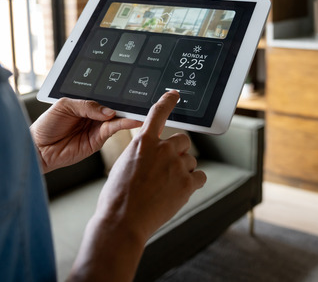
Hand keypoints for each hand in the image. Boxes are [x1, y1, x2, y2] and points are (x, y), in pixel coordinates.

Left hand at [30, 98, 140, 172]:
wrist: (38, 148)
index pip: (104, 97)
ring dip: (128, 115)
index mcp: (85, 104)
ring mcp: (97, 128)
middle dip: (126, 104)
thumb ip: (86, 105)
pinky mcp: (97, 141)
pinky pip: (113, 130)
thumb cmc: (46, 125)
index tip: (129, 90)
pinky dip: (123, 125)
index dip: (115, 94)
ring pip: (117, 119)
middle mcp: (93, 116)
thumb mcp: (64, 106)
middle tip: (140, 100)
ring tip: (139, 111)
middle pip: (114, 108)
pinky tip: (130, 120)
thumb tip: (108, 111)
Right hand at [68, 90, 206, 281]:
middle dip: (178, 152)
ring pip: (190, 160)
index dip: (168, 102)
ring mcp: (177, 166)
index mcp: (143, 142)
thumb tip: (155, 154)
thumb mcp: (123, 165)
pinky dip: (192, 183)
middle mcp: (163, 149)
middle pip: (183, 140)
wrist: (122, 221)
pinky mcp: (187, 184)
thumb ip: (142, 153)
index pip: (158, 113)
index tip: (175, 95)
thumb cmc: (117, 197)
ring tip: (165, 187)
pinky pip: (200, 177)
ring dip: (183, 170)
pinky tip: (178, 192)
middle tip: (166, 169)